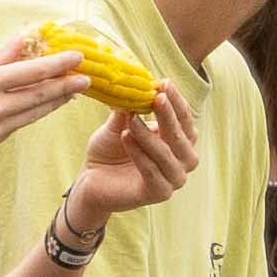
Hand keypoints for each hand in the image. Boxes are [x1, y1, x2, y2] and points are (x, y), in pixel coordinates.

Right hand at [0, 36, 103, 173]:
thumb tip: (21, 41)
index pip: (34, 71)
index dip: (59, 64)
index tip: (78, 57)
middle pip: (41, 96)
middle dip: (66, 86)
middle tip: (86, 78)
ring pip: (33, 114)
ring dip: (54, 102)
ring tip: (70, 92)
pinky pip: (15, 126)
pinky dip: (29, 114)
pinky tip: (37, 107)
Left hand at [58, 97, 201, 238]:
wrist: (91, 180)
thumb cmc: (110, 151)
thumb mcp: (120, 124)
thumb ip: (131, 108)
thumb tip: (138, 83)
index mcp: (179, 142)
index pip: (185, 120)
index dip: (177, 101)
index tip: (164, 83)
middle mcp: (182, 161)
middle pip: (182, 137)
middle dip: (169, 116)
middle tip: (157, 97)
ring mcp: (173, 180)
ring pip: (167, 156)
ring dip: (149, 136)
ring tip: (131, 119)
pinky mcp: (159, 194)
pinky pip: (153, 173)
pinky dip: (140, 155)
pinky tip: (126, 137)